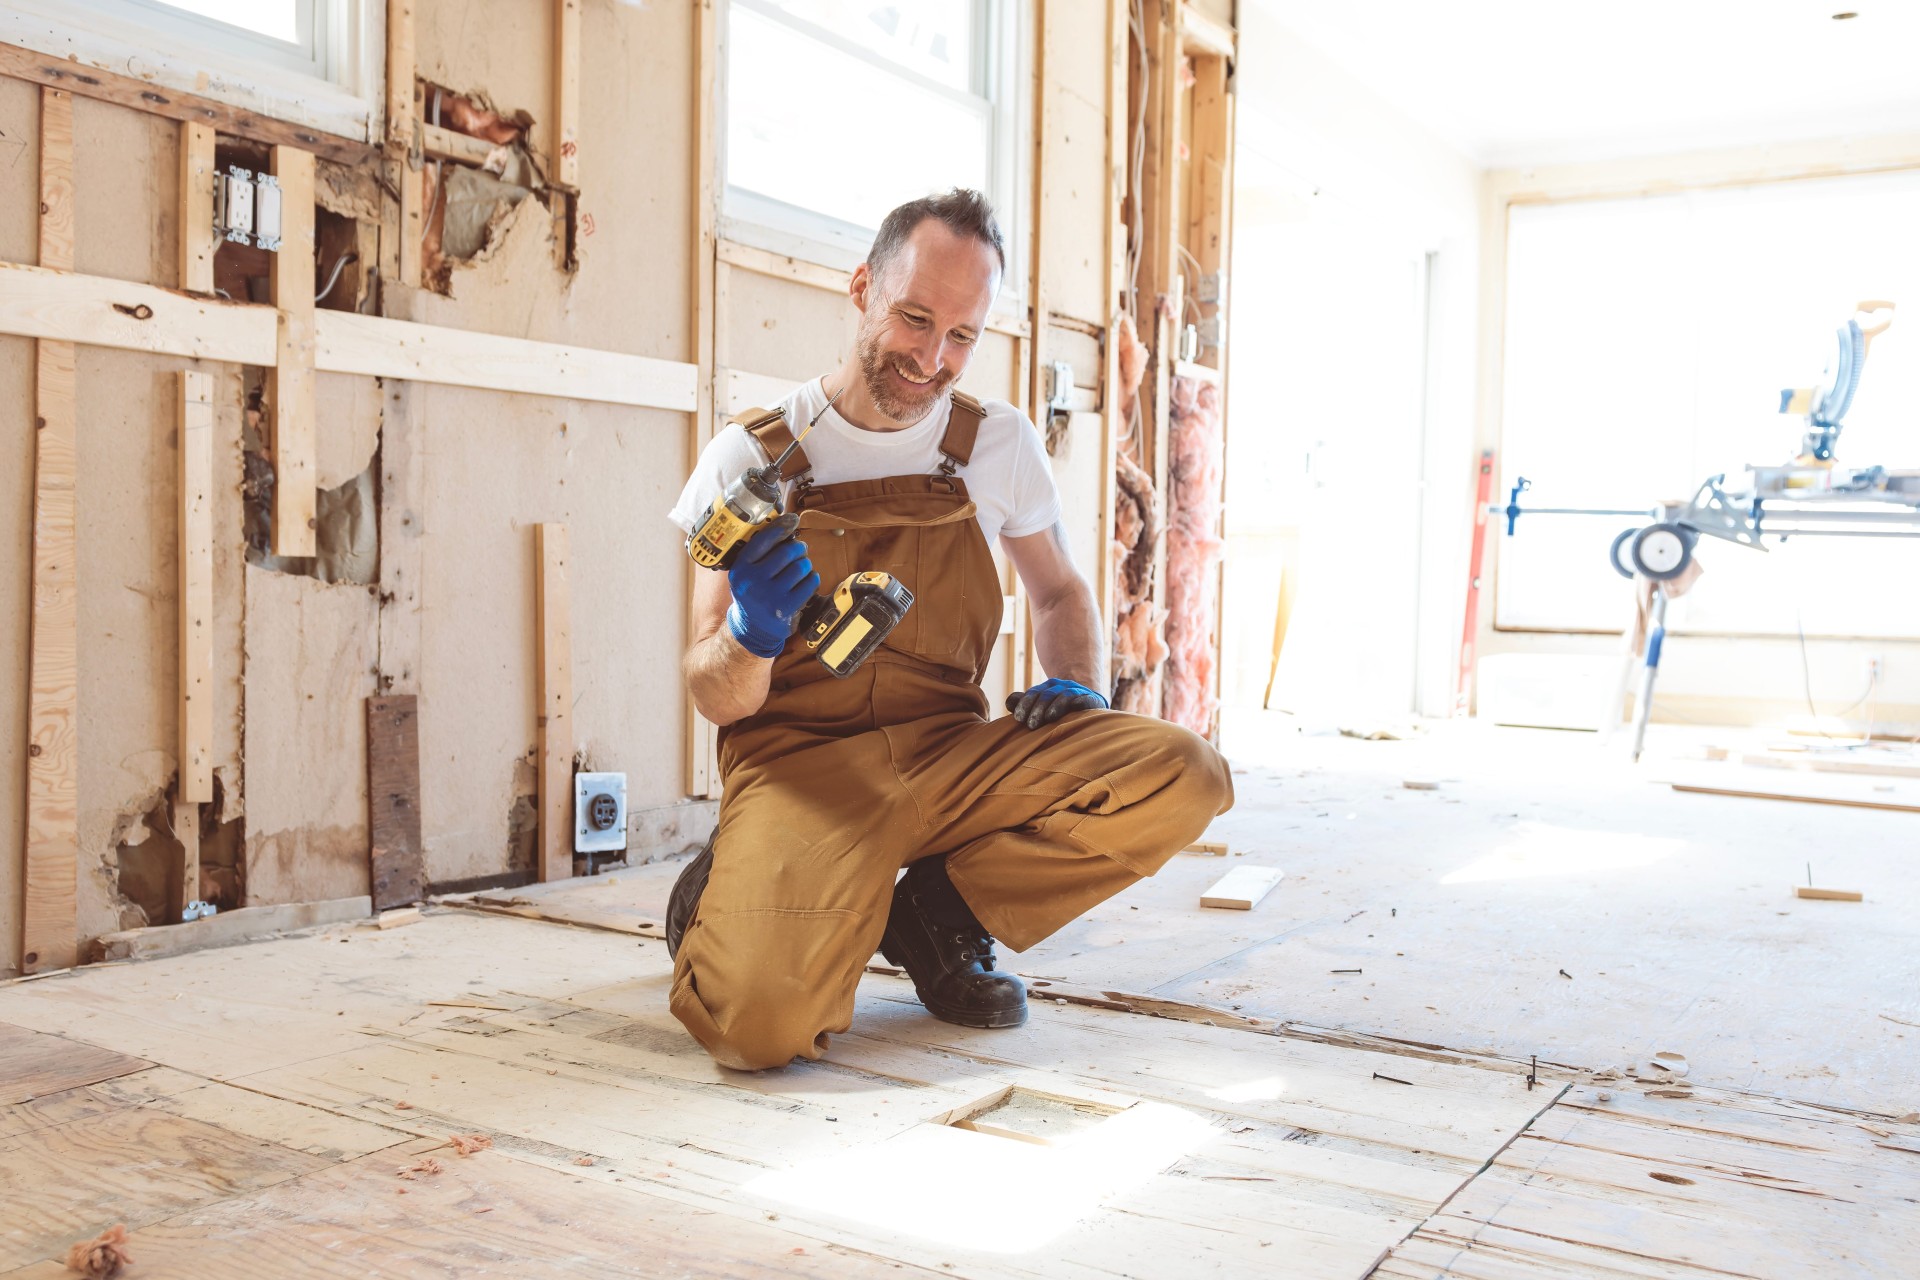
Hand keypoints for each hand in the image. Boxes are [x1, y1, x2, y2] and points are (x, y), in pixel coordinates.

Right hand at [725, 515, 817, 657]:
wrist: (753, 628)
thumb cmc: (753, 592)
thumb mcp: (746, 573)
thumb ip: (760, 553)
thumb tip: (787, 524)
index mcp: (740, 569)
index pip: (763, 540)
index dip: (781, 527)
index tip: (792, 520)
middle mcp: (752, 581)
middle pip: (786, 552)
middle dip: (798, 548)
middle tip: (800, 549)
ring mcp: (770, 596)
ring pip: (800, 567)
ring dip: (806, 564)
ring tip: (802, 567)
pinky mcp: (786, 607)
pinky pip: (809, 583)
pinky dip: (812, 578)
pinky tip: (807, 580)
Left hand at [1005, 678, 1108, 729]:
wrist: (1089, 703)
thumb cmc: (1059, 710)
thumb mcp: (1041, 706)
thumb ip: (1024, 703)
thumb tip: (1009, 703)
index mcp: (1046, 688)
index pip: (1033, 693)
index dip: (1025, 704)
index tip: (1018, 718)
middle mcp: (1060, 686)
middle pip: (1046, 694)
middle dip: (1037, 709)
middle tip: (1031, 725)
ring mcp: (1076, 690)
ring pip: (1064, 695)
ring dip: (1055, 706)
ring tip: (1048, 718)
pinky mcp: (1091, 698)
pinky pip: (1084, 698)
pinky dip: (1079, 702)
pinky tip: (1074, 709)